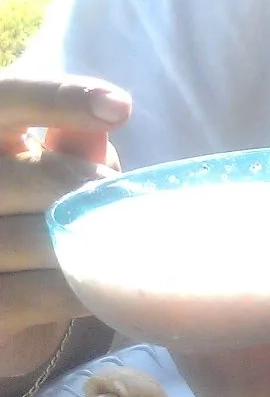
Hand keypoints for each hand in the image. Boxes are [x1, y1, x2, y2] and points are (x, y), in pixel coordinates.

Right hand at [0, 77, 127, 376]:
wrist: (6, 298)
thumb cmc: (30, 218)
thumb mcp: (46, 174)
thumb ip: (68, 146)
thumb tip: (111, 110)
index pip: (7, 99)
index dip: (58, 97)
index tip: (121, 109)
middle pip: (38, 176)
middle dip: (95, 192)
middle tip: (130, 206)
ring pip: (39, 237)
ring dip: (95, 242)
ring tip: (125, 245)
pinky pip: (34, 293)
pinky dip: (80, 288)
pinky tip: (104, 287)